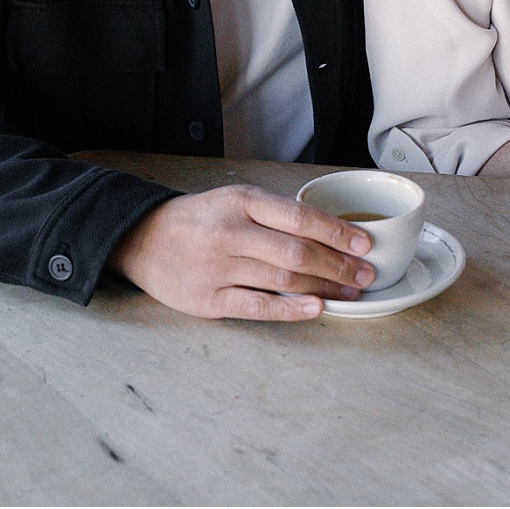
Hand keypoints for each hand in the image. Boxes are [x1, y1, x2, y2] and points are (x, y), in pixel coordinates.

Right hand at [108, 185, 376, 320]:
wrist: (143, 238)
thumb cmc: (200, 219)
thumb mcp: (235, 200)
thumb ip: (274, 214)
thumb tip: (328, 233)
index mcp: (241, 200)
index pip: (299, 215)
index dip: (337, 231)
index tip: (365, 243)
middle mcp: (231, 231)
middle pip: (296, 251)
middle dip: (338, 266)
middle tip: (366, 275)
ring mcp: (218, 267)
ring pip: (282, 278)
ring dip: (323, 288)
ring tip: (349, 293)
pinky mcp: (207, 299)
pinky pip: (257, 305)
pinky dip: (290, 309)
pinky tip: (316, 309)